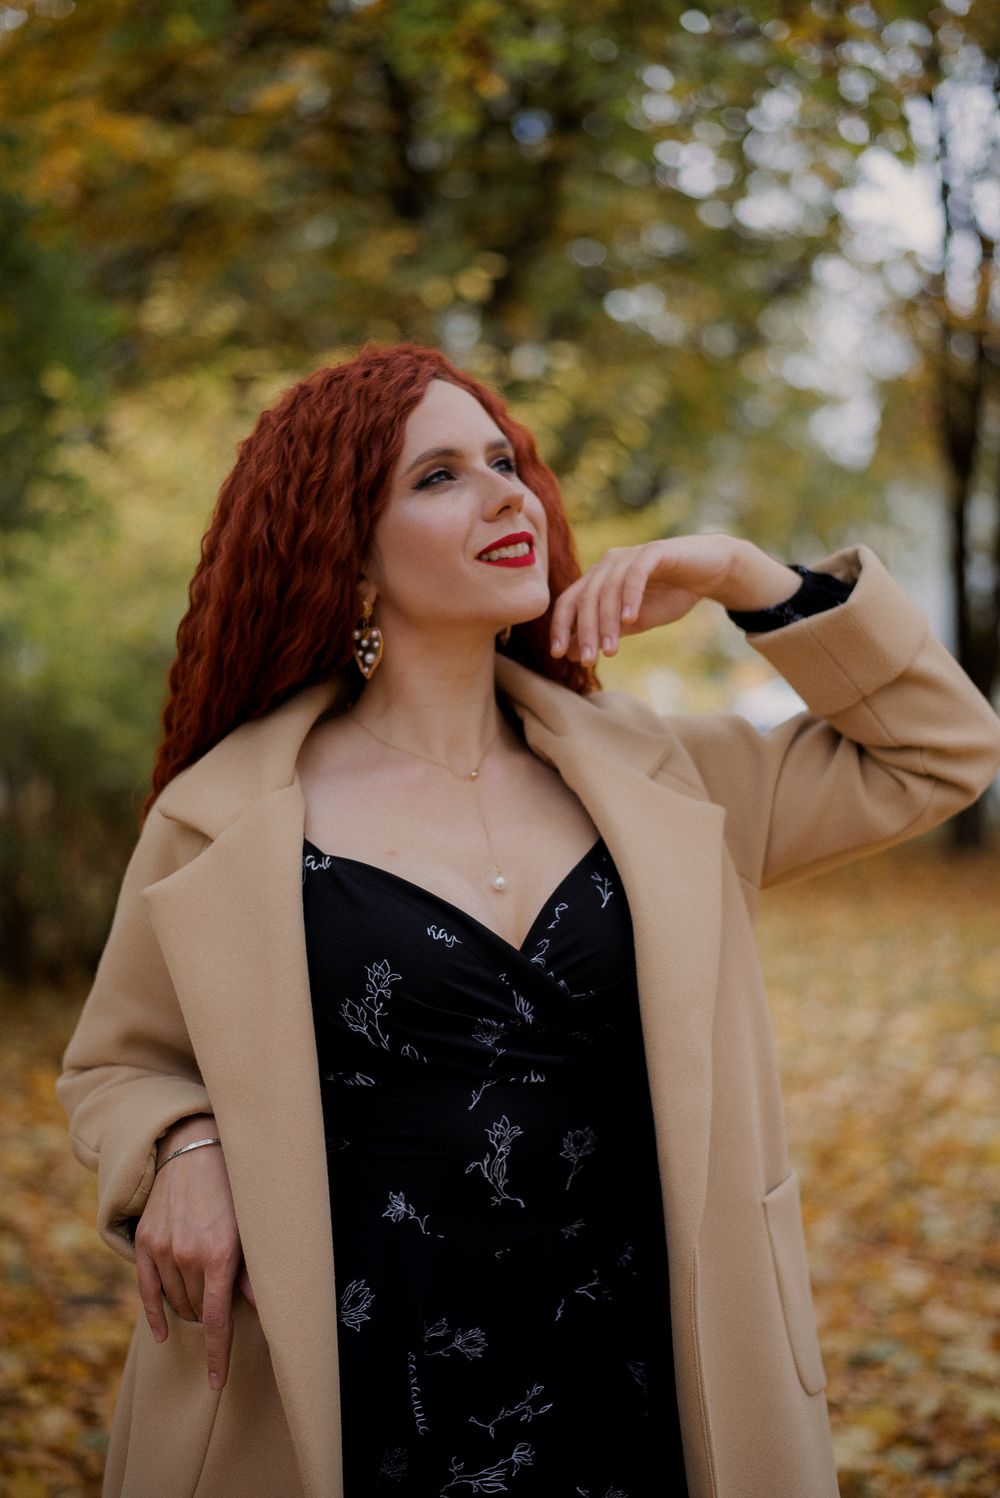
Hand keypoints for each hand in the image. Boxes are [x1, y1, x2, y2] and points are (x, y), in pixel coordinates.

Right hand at [135, 1115, 255, 1391]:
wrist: (196, 1147)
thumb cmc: (235, 1187)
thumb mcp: (254, 1228)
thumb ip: (255, 1271)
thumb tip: (264, 1309)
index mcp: (219, 1256)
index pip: (218, 1321)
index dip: (218, 1354)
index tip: (217, 1381)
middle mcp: (186, 1256)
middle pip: (198, 1310)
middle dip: (212, 1315)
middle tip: (226, 1300)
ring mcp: (162, 1249)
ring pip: (176, 1301)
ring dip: (190, 1307)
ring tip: (206, 1294)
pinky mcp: (145, 1241)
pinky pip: (147, 1289)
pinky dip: (155, 1312)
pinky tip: (163, 1331)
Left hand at [549, 535, 801, 661]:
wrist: (709, 572)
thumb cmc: (670, 596)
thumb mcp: (633, 623)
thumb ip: (604, 633)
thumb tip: (570, 654)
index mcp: (598, 579)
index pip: (569, 602)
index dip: (561, 627)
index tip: (559, 655)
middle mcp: (607, 564)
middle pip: (585, 598)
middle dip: (585, 632)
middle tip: (589, 661)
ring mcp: (629, 555)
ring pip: (607, 589)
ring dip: (607, 622)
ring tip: (611, 650)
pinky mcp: (653, 551)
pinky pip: (635, 574)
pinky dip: (630, 597)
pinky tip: (631, 619)